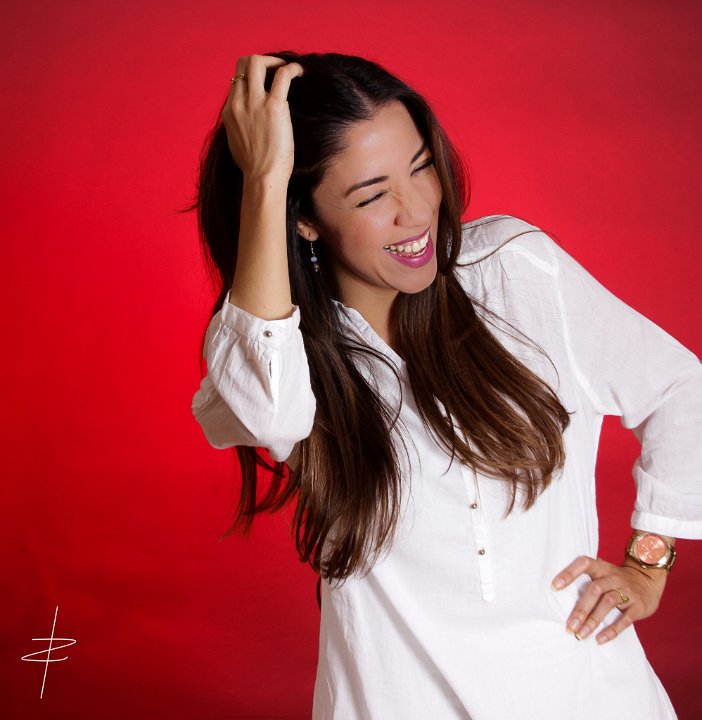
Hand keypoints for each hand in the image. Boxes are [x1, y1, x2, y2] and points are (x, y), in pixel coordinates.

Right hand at [222, 54, 303, 181]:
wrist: (262, 178)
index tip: (265, 82)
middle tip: (274, 69)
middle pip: (242, 64)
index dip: (251, 77)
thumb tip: (249, 125)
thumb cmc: (254, 169)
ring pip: (257, 62)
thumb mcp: (237, 144)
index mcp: (229, 112)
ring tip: (286, 67)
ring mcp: (254, 103)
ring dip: (273, 60)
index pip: (236, 81)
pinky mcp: (273, 106)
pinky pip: (282, 75)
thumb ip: (240, 128)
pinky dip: (292, 68)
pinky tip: (300, 72)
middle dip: (260, 61)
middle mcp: (238, 103)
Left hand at [551, 555, 667, 643]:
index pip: (584, 563)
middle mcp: (614, 576)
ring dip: (593, 620)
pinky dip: (612, 630)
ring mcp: (627, 590)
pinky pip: (625, 618)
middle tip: (569, 627)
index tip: (554, 587)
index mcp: (602, 567)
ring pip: (608, 603)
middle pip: (595, 589)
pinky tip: (600, 639)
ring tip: (580, 635)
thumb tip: (557, 593)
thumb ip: (585, 579)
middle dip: (581, 609)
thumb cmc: (615, 579)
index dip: (569, 573)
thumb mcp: (603, 572)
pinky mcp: (638, 606)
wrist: (648, 580)